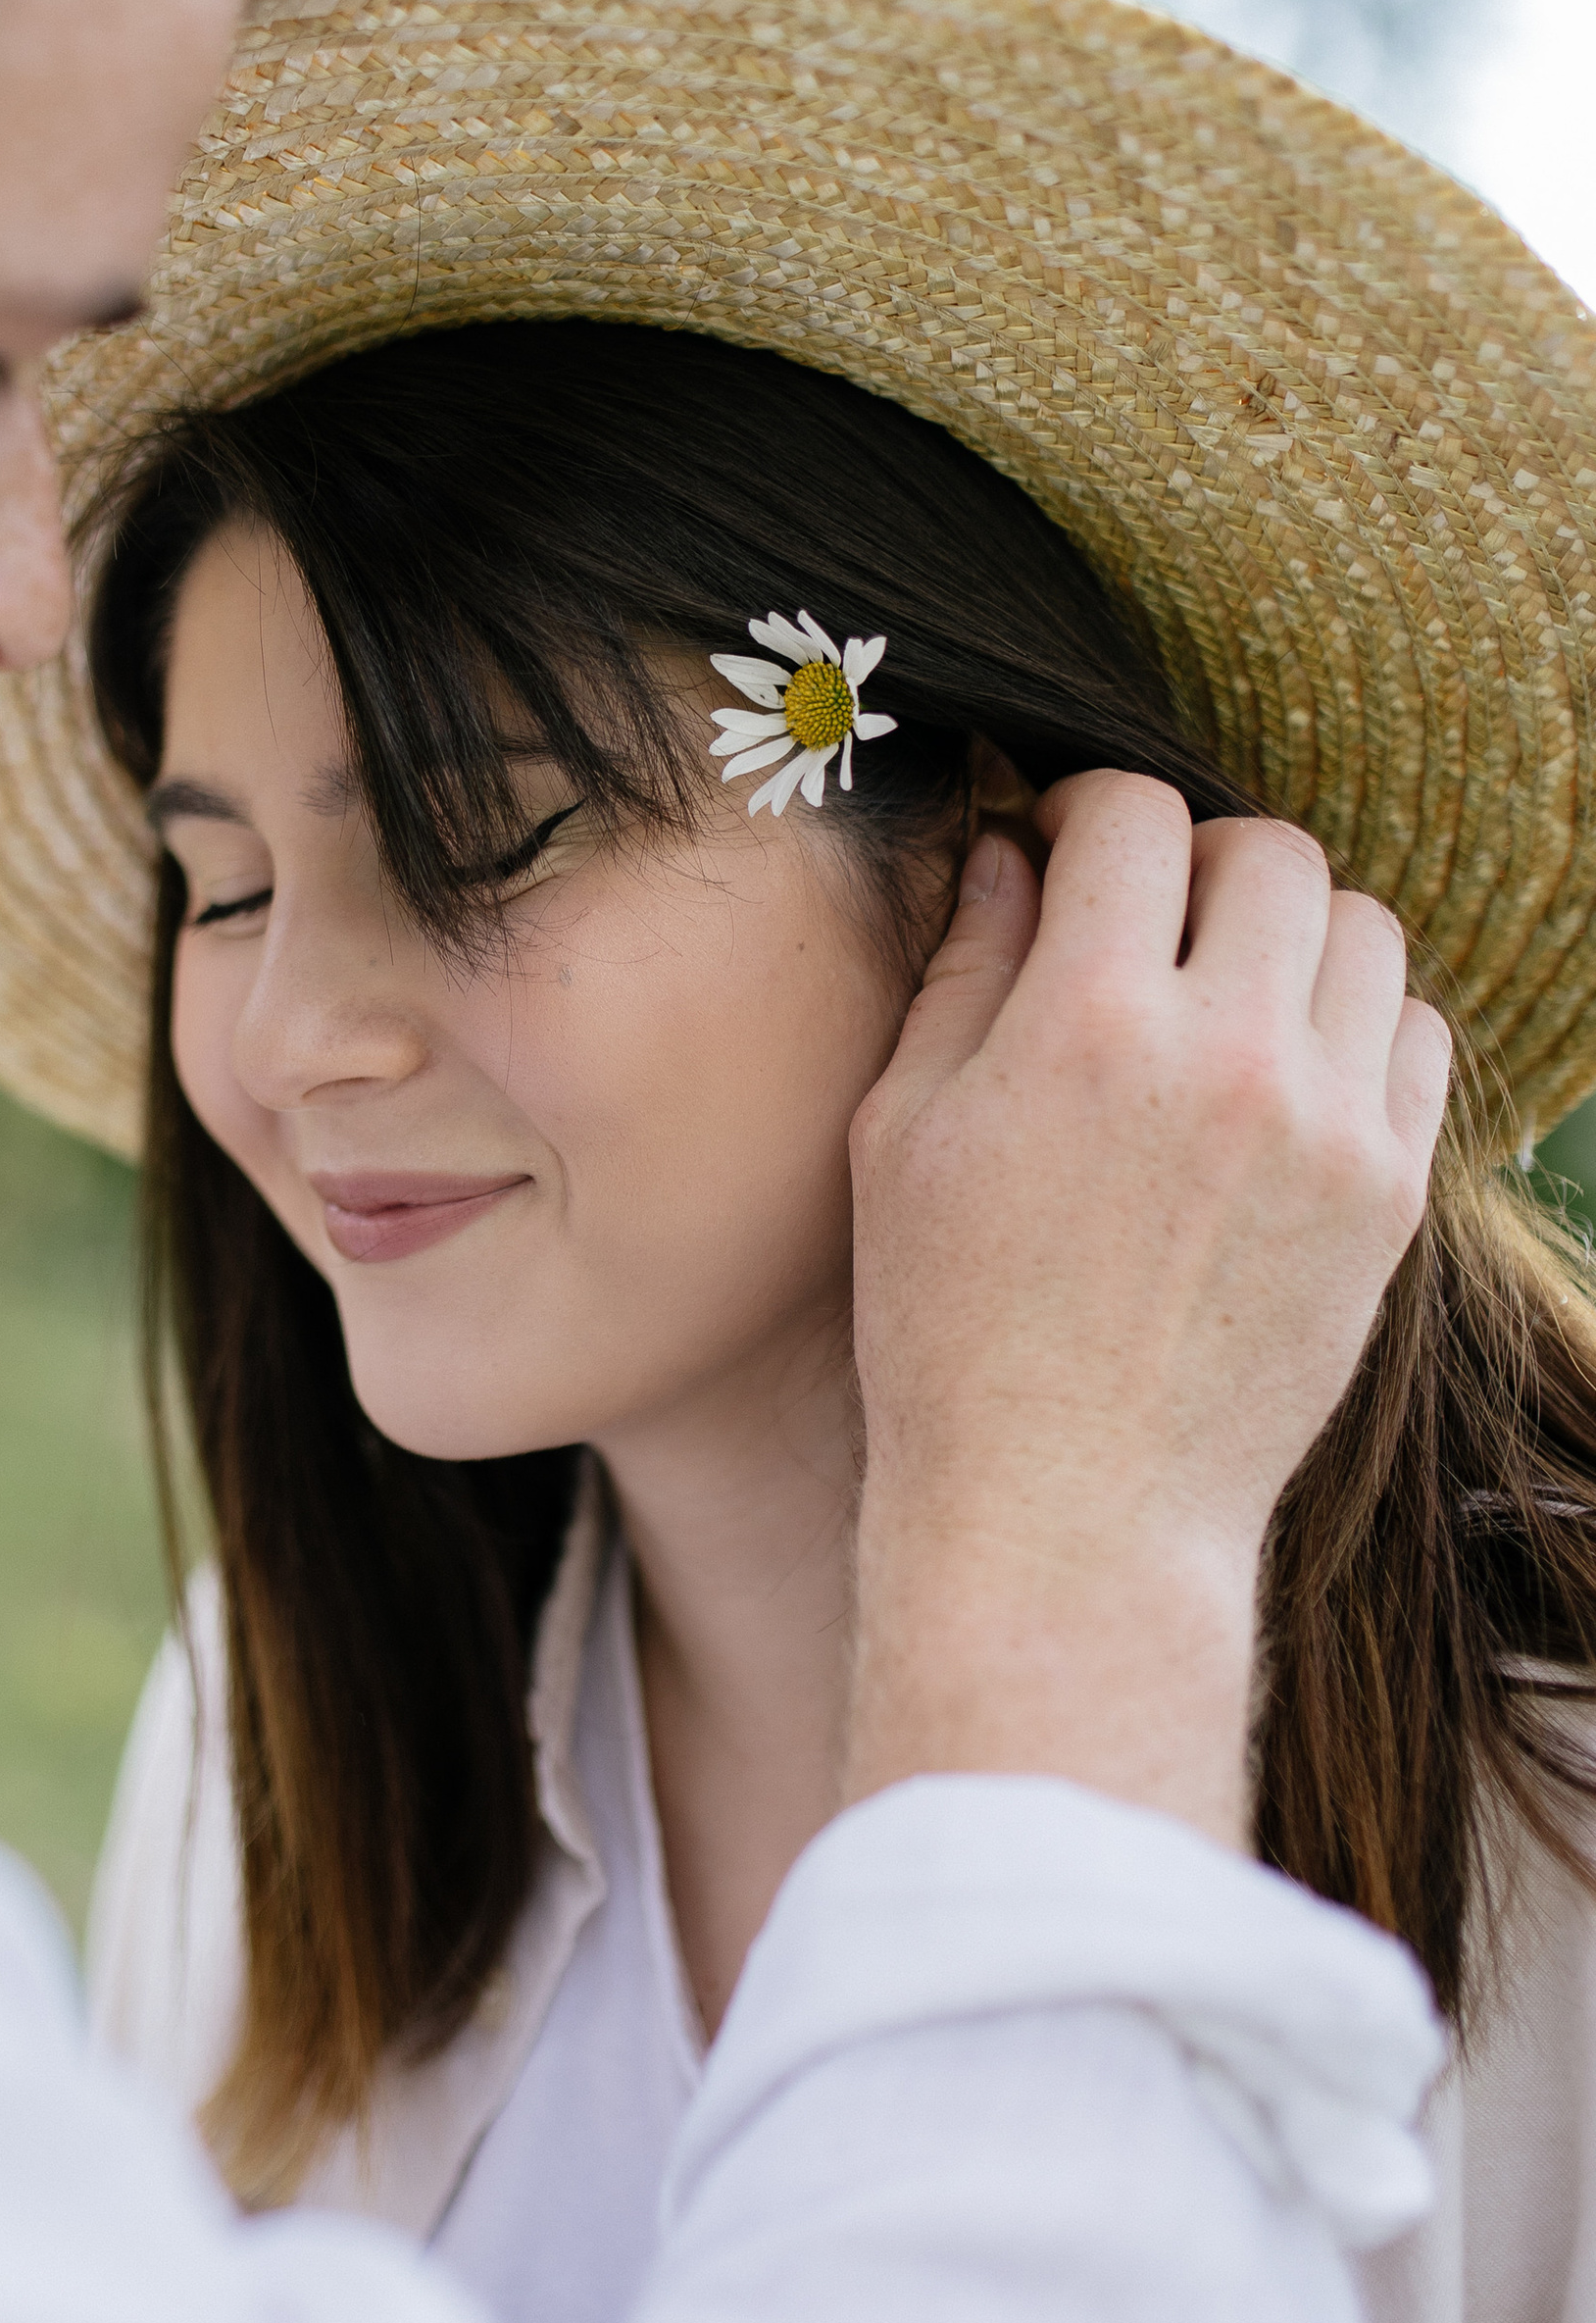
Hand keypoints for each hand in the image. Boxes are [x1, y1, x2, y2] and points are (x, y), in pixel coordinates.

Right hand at [842, 774, 1450, 1843]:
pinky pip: (1419, 1038)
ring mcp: (1331, 1127)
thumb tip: (1010, 854)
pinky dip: (1358, 1022)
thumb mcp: (903, 1134)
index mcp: (1089, 1024)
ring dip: (1292, 930)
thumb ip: (963, 972)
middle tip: (1147, 918)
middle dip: (1198, 859)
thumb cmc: (953, 1329)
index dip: (1086, 809)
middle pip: (1269, 850)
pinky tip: (1285, 1069)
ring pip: (1365, 928)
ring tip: (1227, 989)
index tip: (1062, 847)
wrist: (1072, 1514)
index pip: (1134, 816)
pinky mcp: (1391, 1196)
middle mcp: (1230, 1056)